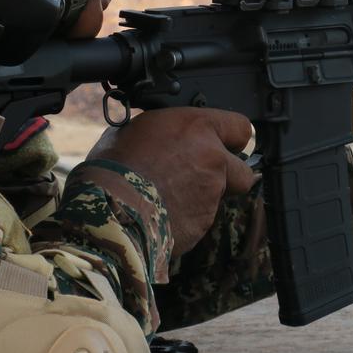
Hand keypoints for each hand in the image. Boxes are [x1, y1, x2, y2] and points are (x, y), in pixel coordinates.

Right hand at [85, 107, 254, 255]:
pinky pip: (199, 220)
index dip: (232, 139)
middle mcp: (213, 159)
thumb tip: (162, 137)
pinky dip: (185, 218)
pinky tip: (160, 215)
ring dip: (200, 198)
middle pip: (243, 172)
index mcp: (198, 128)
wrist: (109, 209)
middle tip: (200, 176)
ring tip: (165, 197)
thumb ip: (162, 133)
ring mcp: (211, 194)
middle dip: (228, 176)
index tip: (224, 145)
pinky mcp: (202, 224)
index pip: (240, 128)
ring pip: (219, 197)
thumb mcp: (134, 130)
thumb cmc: (114, 166)